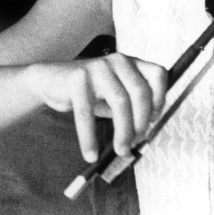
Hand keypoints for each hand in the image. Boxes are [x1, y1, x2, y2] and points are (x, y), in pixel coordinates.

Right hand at [28, 53, 166, 162]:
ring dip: (123, 132)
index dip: (160, 99)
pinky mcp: (77, 79)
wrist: (53, 82)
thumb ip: (133, 107)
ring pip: (120, 101)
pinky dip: (89, 137)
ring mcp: (98, 67)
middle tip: (135, 144)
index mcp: (131, 63)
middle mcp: (118, 60)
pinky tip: (91, 154)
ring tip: (120, 150)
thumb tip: (147, 133)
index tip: (153, 121)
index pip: (158, 74)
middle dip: (141, 122)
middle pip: (141, 92)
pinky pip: (87, 113)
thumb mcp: (117, 95)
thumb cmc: (92, 92)